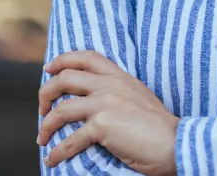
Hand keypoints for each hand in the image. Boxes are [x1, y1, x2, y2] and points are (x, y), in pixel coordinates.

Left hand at [38, 50, 178, 174]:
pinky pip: (70, 139)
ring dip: (46, 125)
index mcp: (120, 76)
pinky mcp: (102, 126)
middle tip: (42, 108)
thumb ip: (118, 92)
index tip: (49, 68)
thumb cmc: (159, 127)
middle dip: (46, 92)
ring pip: (61, 109)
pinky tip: (52, 159)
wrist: (175, 143)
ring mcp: (105, 104)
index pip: (86, 57)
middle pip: (65, 78)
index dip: (63, 60)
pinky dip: (58, 151)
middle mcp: (110, 85)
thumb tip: (97, 101)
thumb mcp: (139, 96)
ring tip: (42, 138)